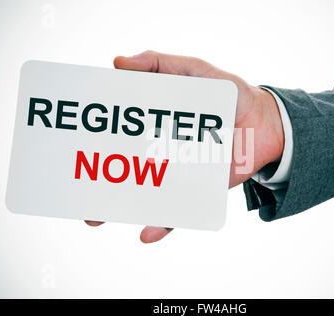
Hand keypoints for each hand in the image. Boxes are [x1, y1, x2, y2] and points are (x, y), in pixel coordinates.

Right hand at [86, 51, 284, 242]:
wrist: (264, 121)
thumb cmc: (227, 92)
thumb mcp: (192, 70)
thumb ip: (157, 64)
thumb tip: (117, 63)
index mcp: (153, 122)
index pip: (116, 132)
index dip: (93, 139)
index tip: (68, 145)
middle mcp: (159, 149)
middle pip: (122, 167)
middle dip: (95, 181)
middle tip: (72, 190)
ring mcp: (177, 170)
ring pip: (142, 192)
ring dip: (116, 207)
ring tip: (93, 217)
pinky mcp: (197, 188)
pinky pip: (178, 208)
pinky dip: (163, 222)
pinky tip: (147, 233)